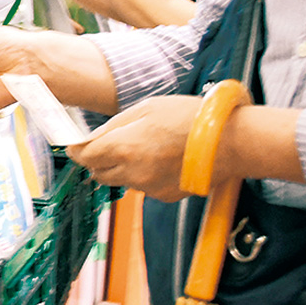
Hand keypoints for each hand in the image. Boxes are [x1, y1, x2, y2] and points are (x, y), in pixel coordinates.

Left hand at [66, 96, 203, 201]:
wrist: (228, 142)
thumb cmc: (188, 118)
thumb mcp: (145, 109)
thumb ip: (113, 126)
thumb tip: (90, 139)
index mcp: (123, 147)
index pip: (84, 156)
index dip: (77, 150)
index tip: (76, 144)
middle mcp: (132, 173)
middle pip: (98, 172)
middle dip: (97, 159)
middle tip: (109, 142)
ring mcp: (149, 188)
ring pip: (120, 180)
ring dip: (121, 167)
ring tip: (144, 146)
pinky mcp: (164, 196)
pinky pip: (142, 186)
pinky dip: (143, 174)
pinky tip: (161, 158)